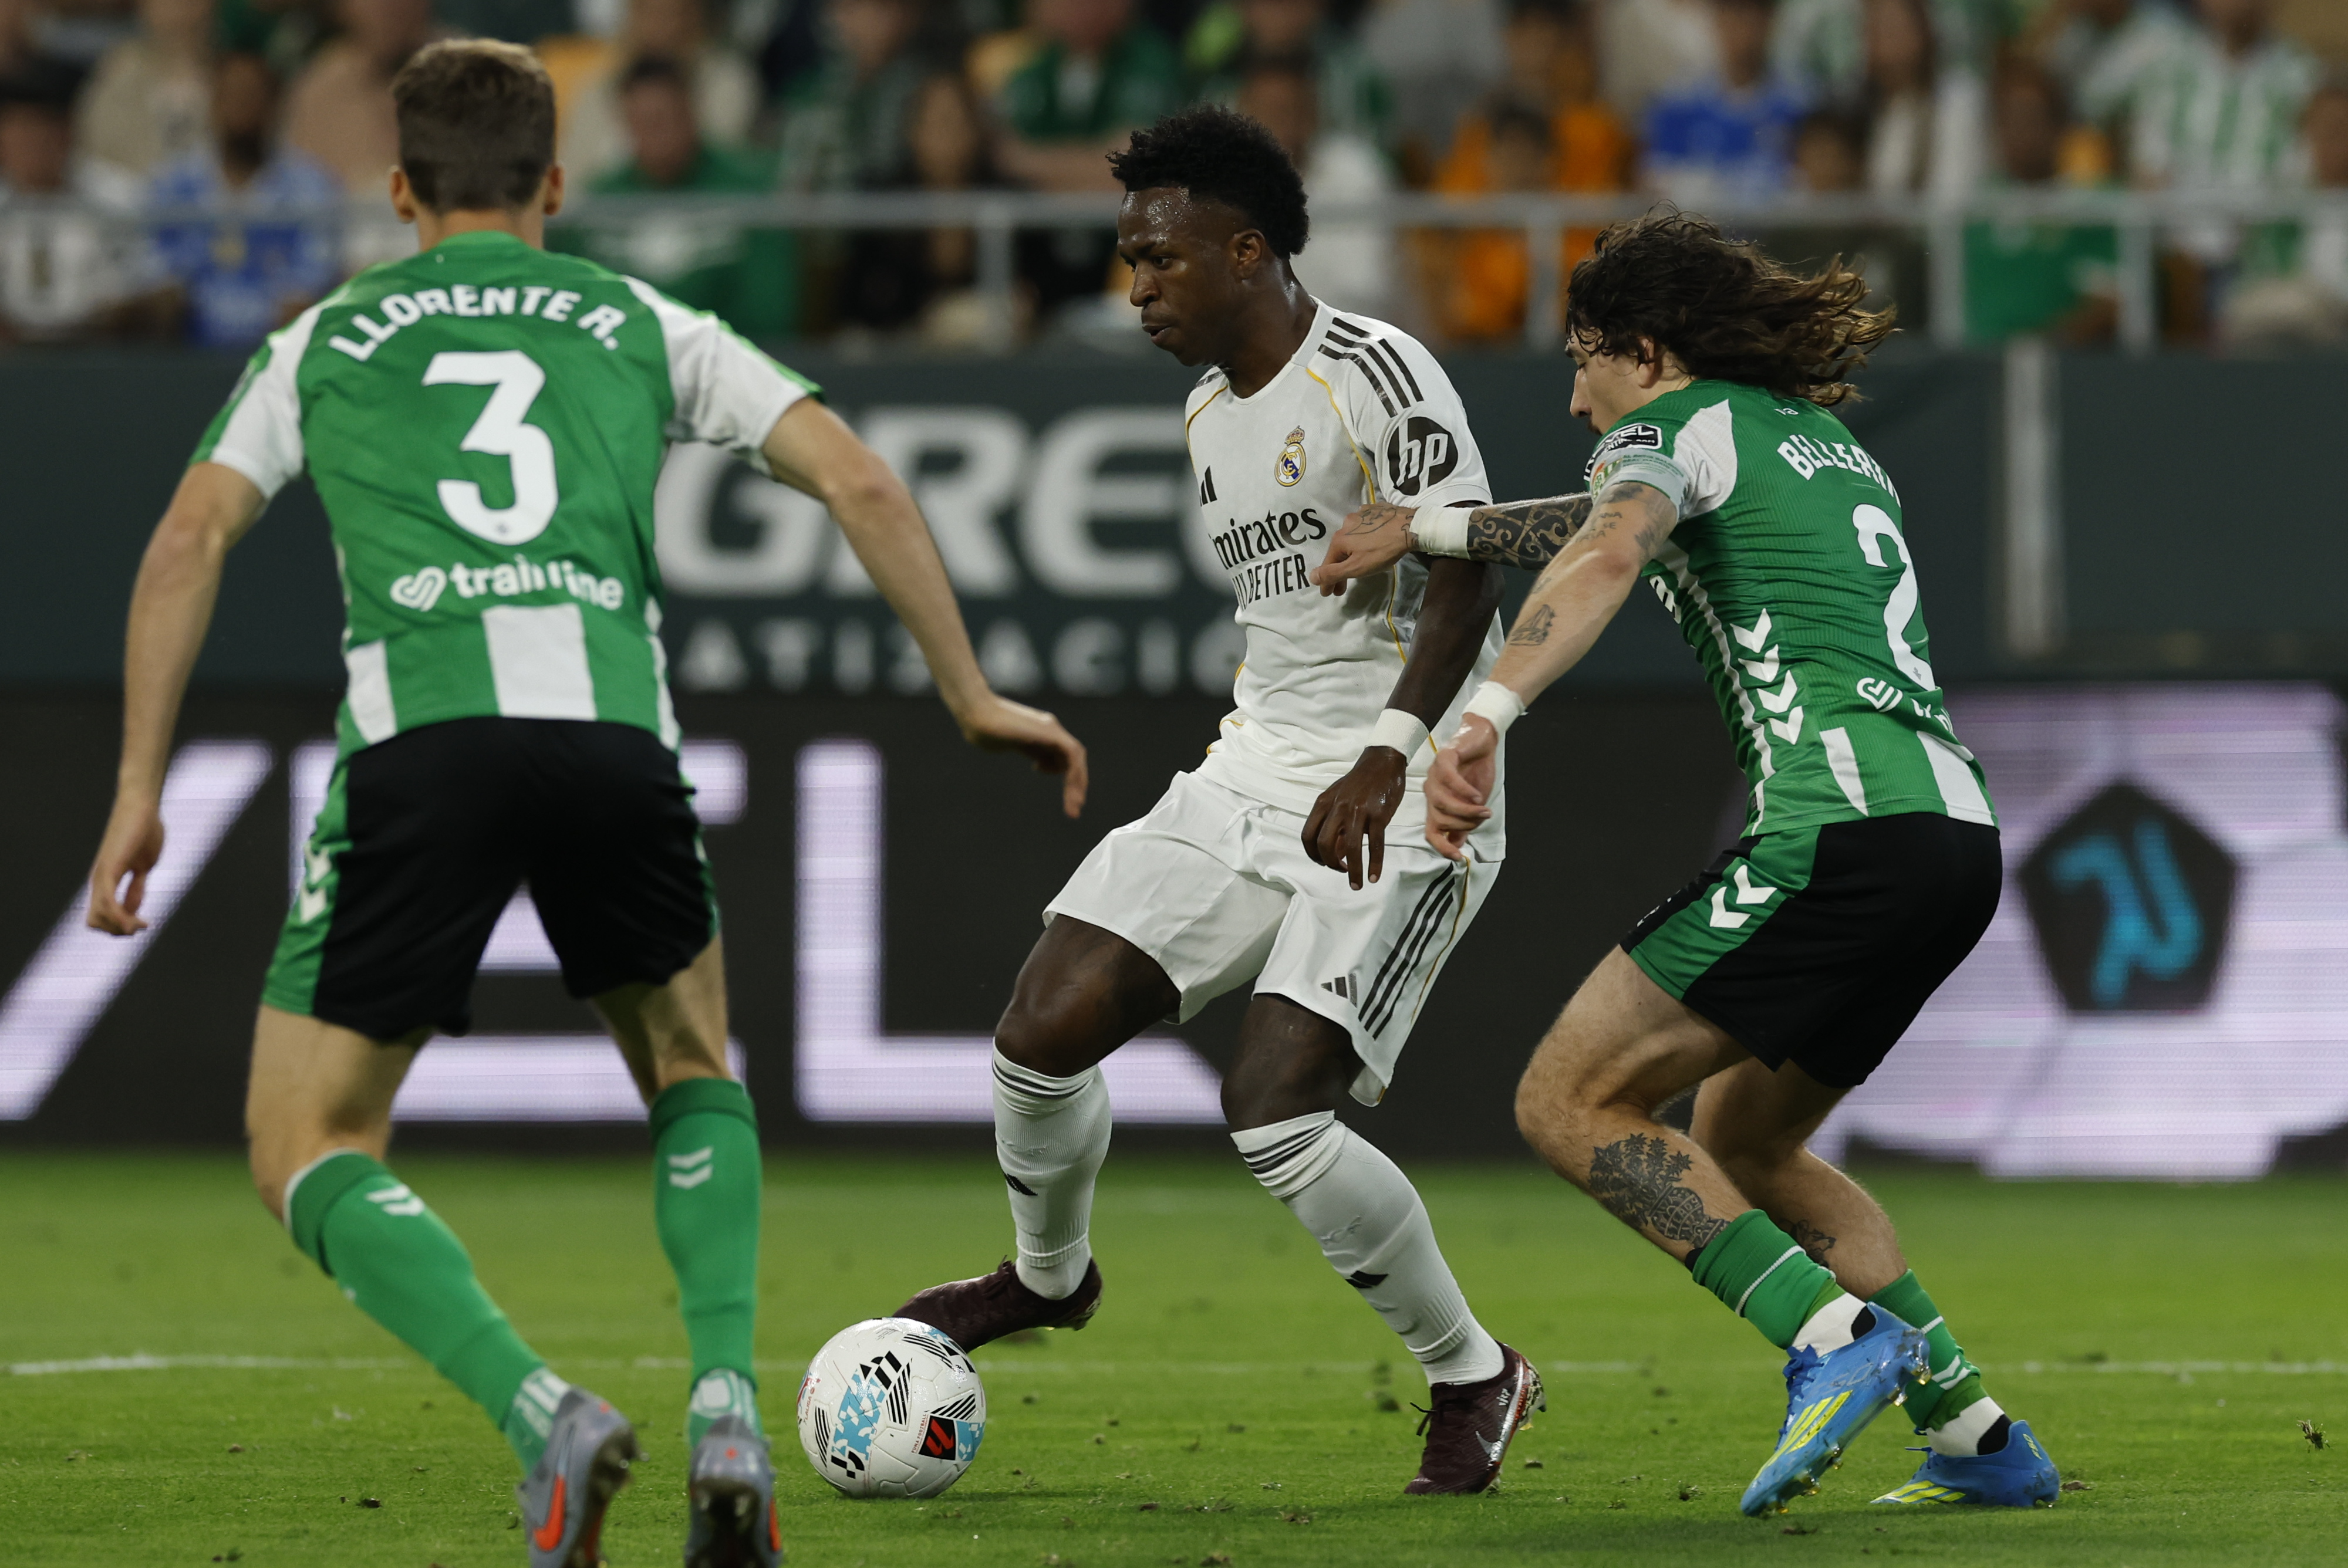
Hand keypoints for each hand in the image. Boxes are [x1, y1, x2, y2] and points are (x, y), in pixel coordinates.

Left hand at [87, 794, 165, 934]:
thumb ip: (136, 888)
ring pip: (99, 916)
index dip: (119, 926)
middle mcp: (99, 881)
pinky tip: (135, 921)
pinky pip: (107, 901)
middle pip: (96, 922)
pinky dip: (119, 916)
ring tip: (142, 925)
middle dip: (118, 931)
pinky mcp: (108, 869)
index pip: (101, 916)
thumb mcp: (144, 866)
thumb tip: (131, 910)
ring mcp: (102, 875)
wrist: (141, 808)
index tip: (142, 924)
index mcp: (107, 881)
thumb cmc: (144, 832)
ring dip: (120, 927)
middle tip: (141, 926)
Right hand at [955, 692, 1090, 817]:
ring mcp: (1051, 728)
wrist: (978, 716)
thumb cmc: (984, 731)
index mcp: (1040, 731)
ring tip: (1072, 807)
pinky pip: (1072, 755)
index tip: (1064, 797)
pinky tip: (1068, 792)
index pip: (1062, 754)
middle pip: (1072, 757)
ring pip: (1076, 757)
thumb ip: (1026, 749)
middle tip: (1073, 809)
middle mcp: (1050, 728)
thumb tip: (1037, 761)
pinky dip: (1074, 775)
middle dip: (1075, 783)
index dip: (1063, 774)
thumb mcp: (1010, 744)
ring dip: (1076, 784)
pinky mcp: (1050, 732)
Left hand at [1304, 746, 1407, 889]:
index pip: (1308, 836)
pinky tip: (1374, 876)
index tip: (1324, 864)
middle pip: (1324, 845)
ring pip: (1351, 848)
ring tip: (1357, 885)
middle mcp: (1337, 808)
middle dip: (1330, 864)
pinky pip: (1375, 845)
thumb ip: (1334, 826)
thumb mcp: (1338, 800)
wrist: (1382, 762)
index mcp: (1323, 804)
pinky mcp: (1378, 814)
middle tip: (1341, 872)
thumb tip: (1335, 855)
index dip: (1313, 855)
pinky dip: (1374, 864)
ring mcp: (1358, 811)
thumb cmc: (1359, 784)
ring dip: (1353, 871)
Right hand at [1311, 502, 1417, 595]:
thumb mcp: (1356, 567)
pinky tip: (1369, 542)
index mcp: (1339, 538)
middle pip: (1340, 551)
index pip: (1329, 564)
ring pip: (1351, 537)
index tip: (1329, 594)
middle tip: (1343, 587)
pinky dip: (1363, 536)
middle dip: (1340, 569)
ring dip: (1351, 552)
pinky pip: (1364, 525)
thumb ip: (1333, 573)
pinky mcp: (1375, 510)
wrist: (1410, 527)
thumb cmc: (1383, 550)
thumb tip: (1311, 577)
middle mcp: (1346, 523)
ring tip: (1358, 563)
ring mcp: (1361, 514)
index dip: (1328, 581)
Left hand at [1425, 716, 1497, 860]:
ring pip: (1442, 803)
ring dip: (1466, 810)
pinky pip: (1449, 780)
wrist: (1483, 740)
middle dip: (1463, 824)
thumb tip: (1458, 843)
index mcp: (1436, 804)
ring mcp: (1434, 775)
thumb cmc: (1477, 772)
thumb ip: (1465, 822)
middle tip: (1482, 818)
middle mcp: (1431, 791)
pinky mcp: (1443, 758)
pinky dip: (1464, 791)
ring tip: (1484, 809)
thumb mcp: (1474, 803)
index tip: (1459, 856)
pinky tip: (1477, 796)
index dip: (1442, 847)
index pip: (1431, 832)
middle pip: (1440, 820)